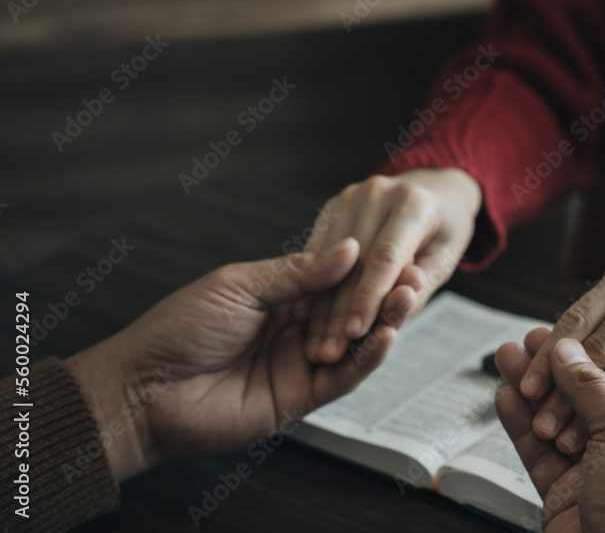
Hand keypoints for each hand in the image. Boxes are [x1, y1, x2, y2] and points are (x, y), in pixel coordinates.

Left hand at [65, 238, 414, 481]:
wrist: (145, 388)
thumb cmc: (179, 330)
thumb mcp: (239, 285)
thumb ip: (297, 273)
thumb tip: (348, 250)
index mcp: (279, 297)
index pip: (335, 280)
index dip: (366, 268)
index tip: (396, 251)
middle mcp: (295, 330)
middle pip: (352, 310)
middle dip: (384, 293)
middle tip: (414, 274)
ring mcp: (299, 364)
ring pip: (355, 343)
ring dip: (385, 322)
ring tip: (409, 298)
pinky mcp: (300, 398)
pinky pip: (343, 378)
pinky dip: (367, 358)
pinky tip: (387, 337)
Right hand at [303, 168, 480, 363]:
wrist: (434, 192)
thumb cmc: (444, 232)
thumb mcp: (444, 260)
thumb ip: (418, 289)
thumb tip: (389, 317)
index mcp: (414, 204)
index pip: (385, 257)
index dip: (368, 297)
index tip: (355, 333)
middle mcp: (379, 193)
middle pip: (353, 262)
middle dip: (340, 311)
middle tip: (329, 352)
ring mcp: (352, 196)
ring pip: (330, 260)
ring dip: (320, 305)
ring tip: (316, 343)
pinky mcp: (334, 205)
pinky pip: (319, 251)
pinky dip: (313, 286)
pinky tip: (306, 317)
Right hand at [495, 333, 604, 532]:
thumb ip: (595, 388)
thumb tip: (570, 352)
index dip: (600, 355)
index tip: (572, 332)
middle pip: (592, 400)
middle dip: (559, 370)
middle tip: (533, 341)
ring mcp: (603, 478)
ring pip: (561, 423)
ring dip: (534, 392)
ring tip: (511, 359)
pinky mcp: (569, 498)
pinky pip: (540, 455)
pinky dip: (522, 427)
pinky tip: (507, 399)